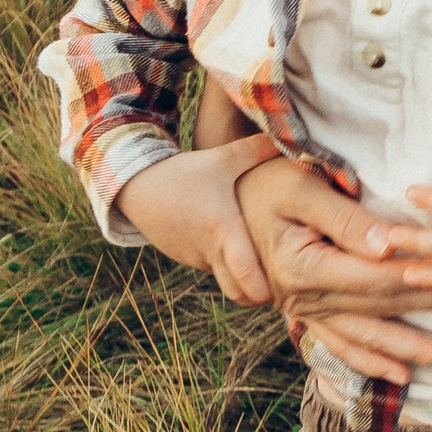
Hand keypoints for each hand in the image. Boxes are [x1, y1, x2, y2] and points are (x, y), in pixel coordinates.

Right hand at [115, 135, 281, 302]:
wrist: (138, 184)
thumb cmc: (185, 172)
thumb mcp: (223, 159)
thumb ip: (258, 150)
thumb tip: (294, 137)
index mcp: (224, 230)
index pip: (244, 275)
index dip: (262, 290)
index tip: (280, 292)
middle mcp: (210, 251)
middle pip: (238, 293)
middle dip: (258, 294)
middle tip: (279, 283)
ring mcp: (196, 258)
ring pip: (225, 279)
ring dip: (241, 277)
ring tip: (261, 262)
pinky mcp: (186, 258)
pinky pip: (211, 268)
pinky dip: (223, 264)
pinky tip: (232, 245)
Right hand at [234, 149, 431, 382]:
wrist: (221, 205)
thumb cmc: (263, 184)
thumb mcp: (300, 189)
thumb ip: (344, 219)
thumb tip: (387, 244)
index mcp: (305, 267)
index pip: (380, 276)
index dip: (425, 277)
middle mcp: (305, 297)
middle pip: (383, 309)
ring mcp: (305, 310)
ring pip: (368, 337)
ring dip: (414, 351)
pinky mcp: (307, 312)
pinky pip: (343, 344)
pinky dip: (372, 361)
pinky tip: (403, 375)